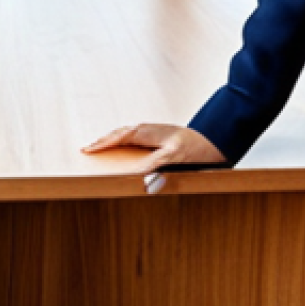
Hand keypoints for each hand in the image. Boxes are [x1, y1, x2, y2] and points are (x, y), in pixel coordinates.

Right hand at [82, 124, 226, 184]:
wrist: (216, 138)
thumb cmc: (196, 146)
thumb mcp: (175, 156)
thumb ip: (154, 163)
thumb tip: (135, 175)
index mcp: (148, 132)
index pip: (120, 136)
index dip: (103, 143)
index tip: (88, 150)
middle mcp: (148, 130)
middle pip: (120, 133)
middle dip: (104, 140)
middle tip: (88, 149)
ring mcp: (154, 133)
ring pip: (127, 135)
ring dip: (113, 140)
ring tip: (101, 148)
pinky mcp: (159, 139)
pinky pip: (135, 139)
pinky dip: (123, 143)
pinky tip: (124, 150)